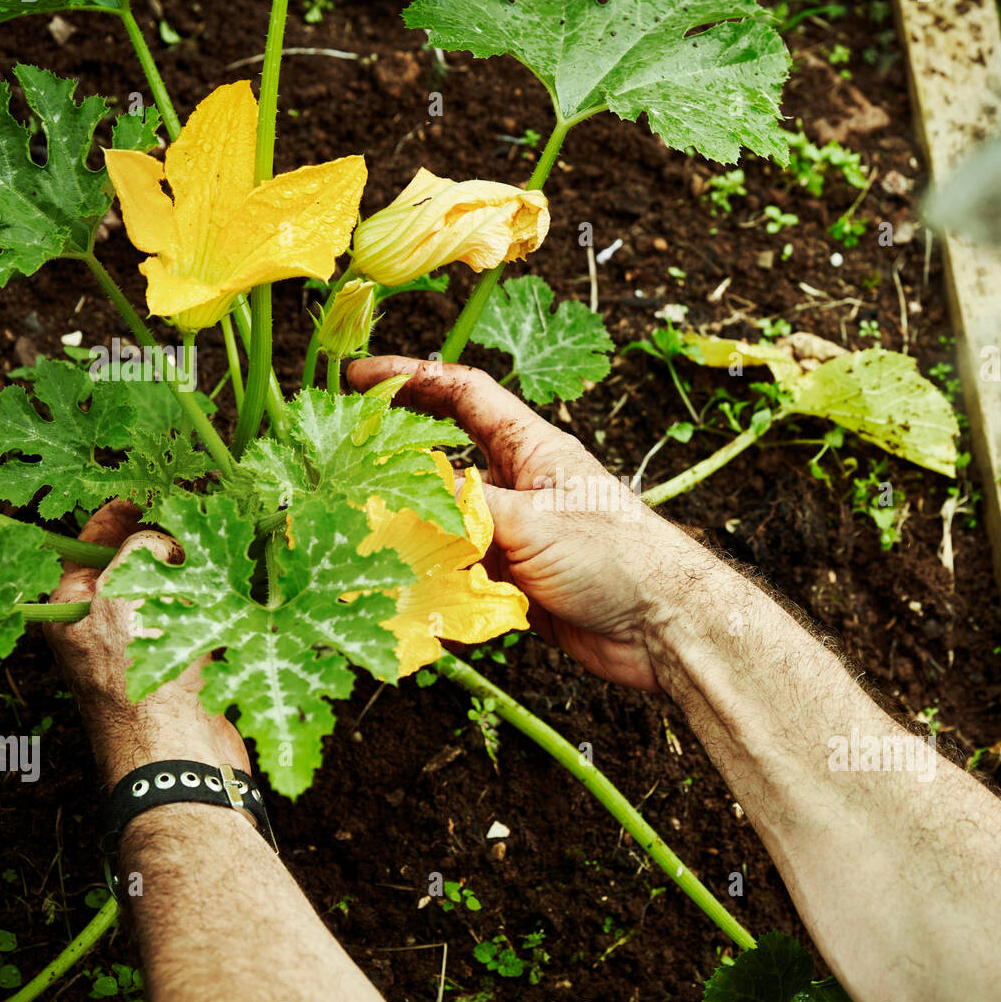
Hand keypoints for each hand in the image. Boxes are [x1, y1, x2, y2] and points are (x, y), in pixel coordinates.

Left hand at [44, 500, 248, 790]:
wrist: (180, 757)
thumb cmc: (139, 682)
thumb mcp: (124, 593)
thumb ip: (141, 548)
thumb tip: (168, 535)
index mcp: (72, 607)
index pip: (87, 543)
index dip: (120, 513)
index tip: (153, 491)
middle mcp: (105, 626)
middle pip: (137, 564)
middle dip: (169, 538)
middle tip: (200, 513)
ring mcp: (148, 647)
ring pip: (175, 590)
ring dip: (201, 568)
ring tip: (229, 542)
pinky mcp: (188, 667)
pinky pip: (205, 618)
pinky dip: (223, 600)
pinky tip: (246, 585)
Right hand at [347, 356, 716, 690]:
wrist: (661, 626)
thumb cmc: (613, 554)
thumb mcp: (534, 520)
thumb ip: (468, 505)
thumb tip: (404, 494)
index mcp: (530, 448)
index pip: (463, 395)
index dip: (411, 377)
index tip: (359, 375)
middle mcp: (518, 485)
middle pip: (443, 459)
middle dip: (395, 459)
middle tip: (339, 463)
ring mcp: (516, 534)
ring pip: (445, 522)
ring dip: (409, 530)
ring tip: (358, 534)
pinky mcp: (516, 581)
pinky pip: (461, 573)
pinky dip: (433, 580)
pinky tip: (403, 591)